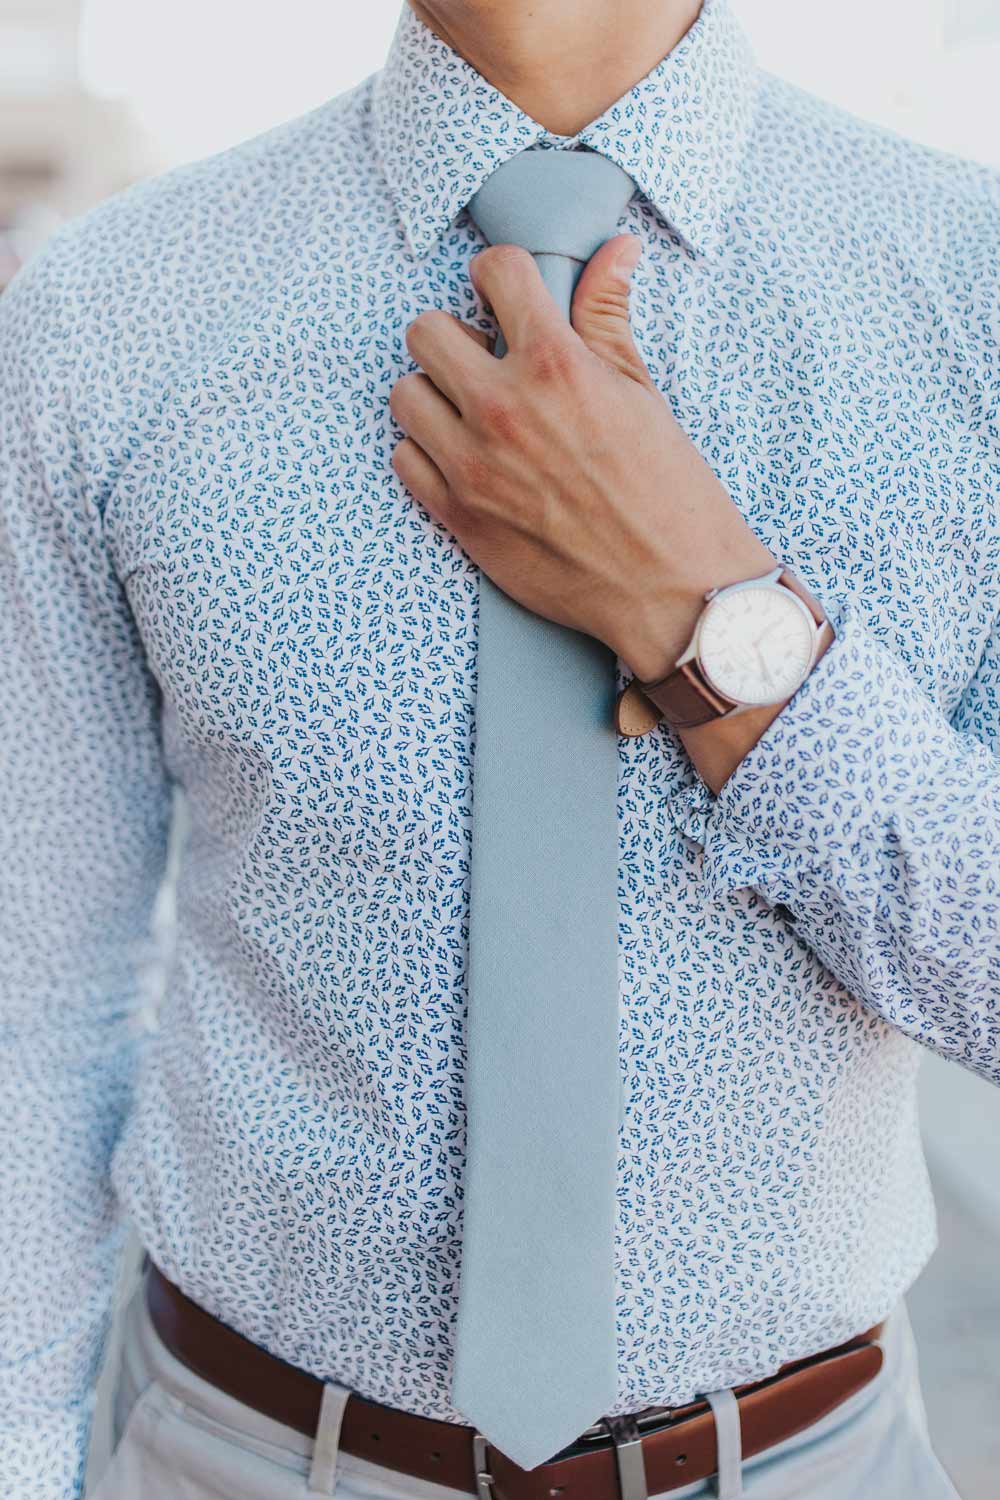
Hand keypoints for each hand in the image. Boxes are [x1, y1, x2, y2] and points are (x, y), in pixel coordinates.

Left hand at [389, 235, 776, 682]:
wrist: (668, 588)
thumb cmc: (667, 490)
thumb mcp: (642, 392)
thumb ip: (608, 317)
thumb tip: (614, 249)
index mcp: (556, 365)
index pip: (493, 270)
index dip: (502, 278)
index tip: (511, 300)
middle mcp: (503, 408)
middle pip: (424, 330)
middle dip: (455, 337)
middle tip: (486, 363)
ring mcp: (472, 465)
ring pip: (404, 394)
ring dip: (434, 397)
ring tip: (473, 415)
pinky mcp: (458, 516)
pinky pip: (404, 459)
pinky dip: (427, 454)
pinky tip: (465, 459)